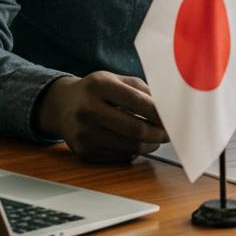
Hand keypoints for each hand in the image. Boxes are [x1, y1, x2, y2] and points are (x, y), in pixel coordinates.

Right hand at [34, 71, 168, 162]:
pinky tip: (137, 143)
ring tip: (156, 139)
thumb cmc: (97, 91)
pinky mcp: (83, 151)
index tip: (174, 118)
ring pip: (130, 146)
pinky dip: (134, 151)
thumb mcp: (117, 79)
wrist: (61, 105)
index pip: (137, 101)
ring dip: (150, 145)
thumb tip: (168, 109)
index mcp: (99, 85)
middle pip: (135, 129)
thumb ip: (143, 91)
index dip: (159, 113)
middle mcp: (88, 109)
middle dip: (159, 133)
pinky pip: (119, 156)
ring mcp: (83, 133)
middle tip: (169, 133)